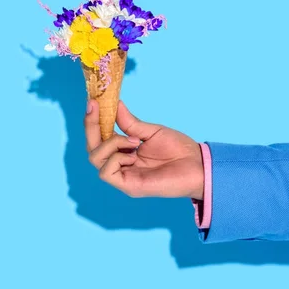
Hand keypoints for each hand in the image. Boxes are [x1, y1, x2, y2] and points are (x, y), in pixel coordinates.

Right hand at [84, 100, 203, 198]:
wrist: (198, 165)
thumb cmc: (178, 150)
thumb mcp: (151, 132)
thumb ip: (130, 123)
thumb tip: (114, 104)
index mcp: (124, 152)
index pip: (99, 138)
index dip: (92, 121)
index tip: (93, 101)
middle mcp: (120, 165)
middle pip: (92, 149)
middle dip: (91, 126)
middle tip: (95, 106)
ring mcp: (123, 177)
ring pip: (95, 159)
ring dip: (110, 143)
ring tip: (133, 140)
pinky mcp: (129, 187)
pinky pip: (107, 172)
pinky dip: (116, 158)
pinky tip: (133, 154)